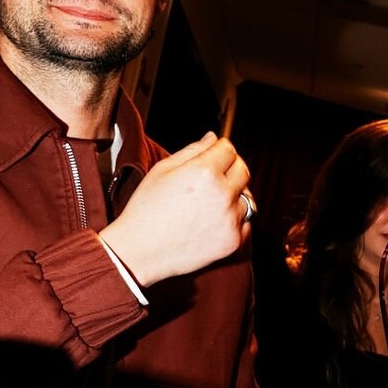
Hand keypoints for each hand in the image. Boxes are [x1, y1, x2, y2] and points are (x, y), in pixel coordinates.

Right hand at [98, 132, 251, 286]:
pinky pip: (245, 222)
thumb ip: (193, 150)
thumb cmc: (146, 209)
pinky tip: (214, 219)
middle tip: (215, 175)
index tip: (216, 154)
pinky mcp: (233, 240)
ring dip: (234, 195)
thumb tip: (213, 138)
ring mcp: (230, 219)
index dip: (221, 149)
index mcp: (204, 172)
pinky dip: (235, 219)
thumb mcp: (163, 170)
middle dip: (232, 168)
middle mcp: (222, 194)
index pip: (229, 149)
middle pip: (243, 171)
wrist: (140, 250)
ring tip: (210, 202)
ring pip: (246, 197)